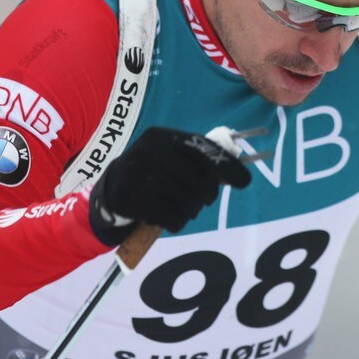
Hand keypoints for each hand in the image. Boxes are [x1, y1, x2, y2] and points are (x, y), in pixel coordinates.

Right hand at [88, 127, 250, 241]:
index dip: (227, 166)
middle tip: (205, 199)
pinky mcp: (134, 200)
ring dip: (192, 210)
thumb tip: (238, 172)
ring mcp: (140, 177)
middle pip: (198, 180)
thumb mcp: (172, 153)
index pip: (203, 149)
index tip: (244, 181)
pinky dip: (177, 221)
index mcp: (163, 136)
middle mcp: (150, 152)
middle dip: (208, 195)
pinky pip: (171, 217)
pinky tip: (171, 217)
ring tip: (186, 208)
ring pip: (186, 201)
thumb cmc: (154, 168)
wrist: (114, 184)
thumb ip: (200, 158)